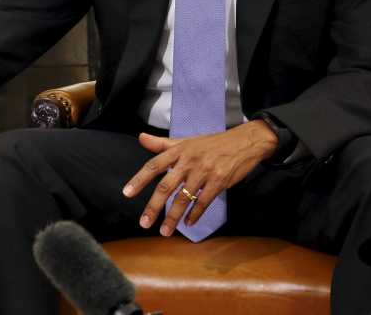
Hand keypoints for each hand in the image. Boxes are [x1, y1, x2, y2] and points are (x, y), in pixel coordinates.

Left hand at [121, 120, 278, 235]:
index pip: (153, 165)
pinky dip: (194, 214)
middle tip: (144, 223)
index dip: (139, 179)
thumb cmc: (211, 143)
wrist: (243, 142)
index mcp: (178, 151)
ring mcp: (204, 172)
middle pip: (166, 187)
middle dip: (153, 207)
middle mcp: (188, 161)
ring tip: (164, 231)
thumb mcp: (186, 141)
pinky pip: (203, 201)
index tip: (127, 193)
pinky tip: (188, 224)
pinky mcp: (219, 182)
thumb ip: (162, 143)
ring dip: (173, 217)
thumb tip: (141, 138)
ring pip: (184, 198)